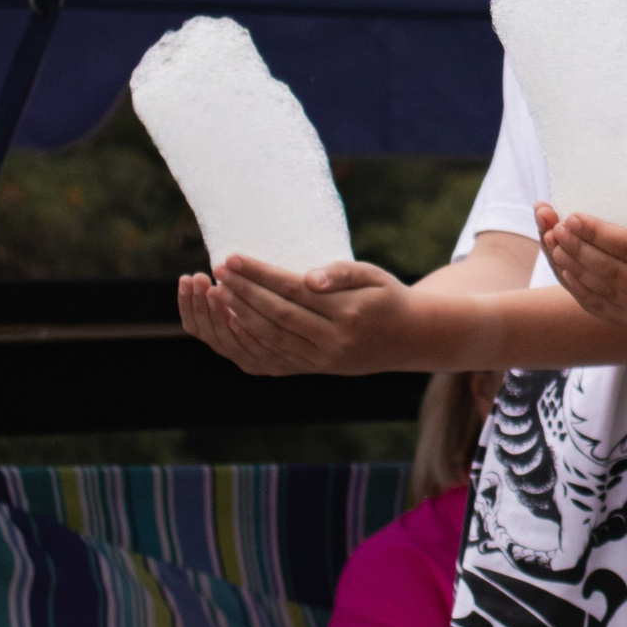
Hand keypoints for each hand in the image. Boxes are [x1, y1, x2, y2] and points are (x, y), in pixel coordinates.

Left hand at [192, 257, 424, 374]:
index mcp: (350, 312)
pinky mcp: (315, 368)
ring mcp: (323, 359)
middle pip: (277, 314)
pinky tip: (232, 321)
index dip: (260, 275)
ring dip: (239, 315)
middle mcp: (334, 340)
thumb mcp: (374, 275)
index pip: (294, 291)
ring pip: (271, 338)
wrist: (408, 338)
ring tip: (218, 293)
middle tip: (218, 272)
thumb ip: (342, 273)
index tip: (233, 258)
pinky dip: (249, 339)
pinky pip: (274, 355)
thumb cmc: (388, 297)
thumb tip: (308, 278)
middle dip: (243, 292)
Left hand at [539, 199, 626, 327]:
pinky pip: (607, 311)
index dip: (596, 233)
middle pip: (609, 272)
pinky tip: (567, 273)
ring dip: (573, 269)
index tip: (571, 216)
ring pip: (603, 293)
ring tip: (552, 244)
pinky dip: (583, 294)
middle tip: (552, 227)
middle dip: (576, 249)